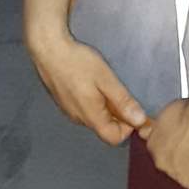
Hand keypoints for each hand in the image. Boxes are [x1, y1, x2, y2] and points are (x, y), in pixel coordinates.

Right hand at [27, 30, 146, 144]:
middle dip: (117, 115)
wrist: (49, 50)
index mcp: (91, 117)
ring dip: (106, 106)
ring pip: (95, 118)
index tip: (131, 108)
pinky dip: (94, 101)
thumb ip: (123, 102)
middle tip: (118, 90)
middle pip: (105, 128)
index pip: (114, 138)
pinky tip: (91, 82)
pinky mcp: (65, 103)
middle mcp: (79, 119)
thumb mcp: (106, 79)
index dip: (127, 127)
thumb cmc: (76, 62)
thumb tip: (140, 120)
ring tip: (104, 84)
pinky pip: (85, 109)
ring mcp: (70, 111)